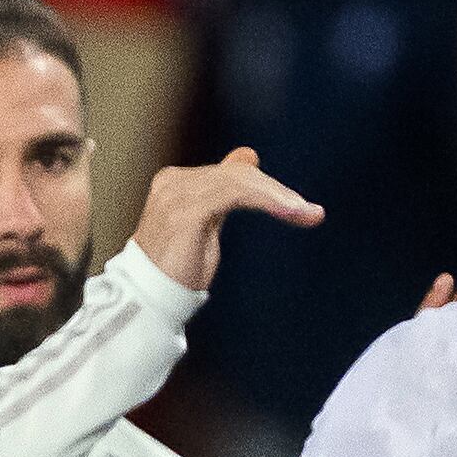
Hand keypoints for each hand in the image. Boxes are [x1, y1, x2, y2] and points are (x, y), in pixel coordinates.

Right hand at [131, 148, 322, 292]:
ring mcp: (177, 194)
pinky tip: (289, 212)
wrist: (145, 301)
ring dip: (279, 198)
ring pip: (241, 181)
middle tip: (311, 214)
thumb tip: (248, 156)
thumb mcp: (205, 224)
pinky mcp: (186, 210)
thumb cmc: (173, 269)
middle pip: (237, 175)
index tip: (299, 208)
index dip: (267, 188)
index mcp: (175, 183)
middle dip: (278, 194)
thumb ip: (224, 192)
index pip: (230, 174)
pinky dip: (267, 200)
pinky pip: (235, 192)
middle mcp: (174, 182)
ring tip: (307, 215)